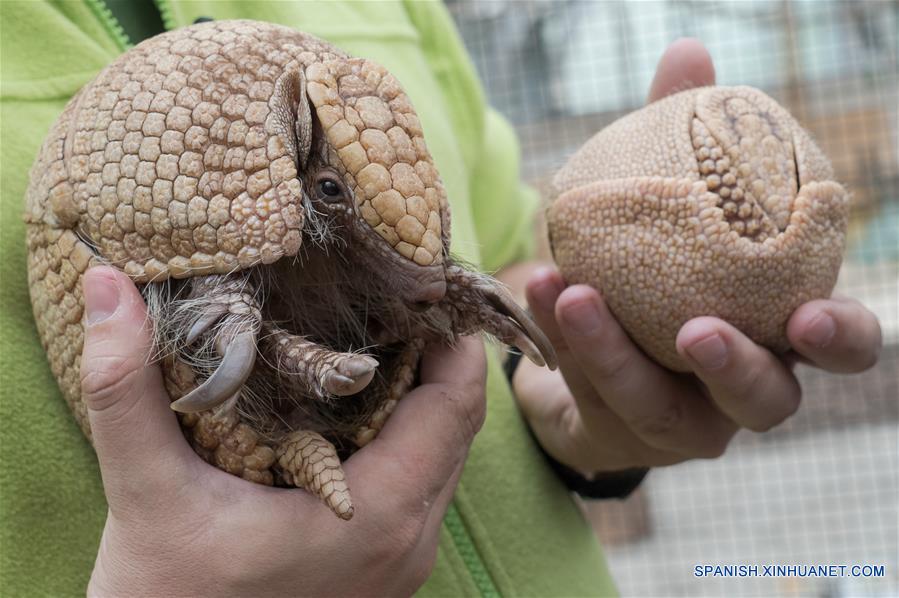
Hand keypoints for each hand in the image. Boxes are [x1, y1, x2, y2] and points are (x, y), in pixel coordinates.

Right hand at [81, 266, 485, 596]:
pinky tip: (354, 411)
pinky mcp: (385, 571)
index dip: (451, 335)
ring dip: (421, 397)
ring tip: (373, 341)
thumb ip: (126, 389)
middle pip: (457, 423)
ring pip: (443, 457)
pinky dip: (406, 438)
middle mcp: (410, 541)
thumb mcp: (146, 494)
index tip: (417, 283)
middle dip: (435, 356)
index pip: (457, 401)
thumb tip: (107, 287)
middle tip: (390, 298)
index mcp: (381, 514)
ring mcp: (403, 562)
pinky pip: (421, 487)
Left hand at [514, 39, 881, 475]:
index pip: (836, 345)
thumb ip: (690, 142)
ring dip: (612, 351)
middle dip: (736, 369)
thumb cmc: (657, 269)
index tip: (811, 314)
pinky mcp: (618, 433)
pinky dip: (562, 337)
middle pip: (766, 401)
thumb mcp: (675, 208)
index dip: (839, 337)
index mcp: (773, 330)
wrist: (591, 344)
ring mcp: (680, 422)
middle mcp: (739, 387)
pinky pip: (590, 392)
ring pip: (659, 407)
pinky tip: (538, 284)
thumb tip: (688, 54)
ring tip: (573, 292)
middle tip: (696, 330)